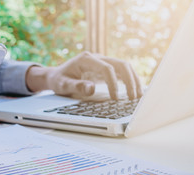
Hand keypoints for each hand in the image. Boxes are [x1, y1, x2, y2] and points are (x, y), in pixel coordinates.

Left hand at [26, 51, 142, 99]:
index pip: (106, 68)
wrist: (55, 75)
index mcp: (86, 59)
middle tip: (133, 97)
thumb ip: (76, 86)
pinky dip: (129, 80)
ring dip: (133, 80)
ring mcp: (102, 61)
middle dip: (129, 80)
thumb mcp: (63, 85)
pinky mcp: (105, 67)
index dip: (113, 83)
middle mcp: (97, 57)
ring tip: (138, 96)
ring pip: (124, 66)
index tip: (115, 98)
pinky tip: (134, 92)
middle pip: (120, 64)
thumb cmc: (59, 80)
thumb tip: (91, 89)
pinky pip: (120, 72)